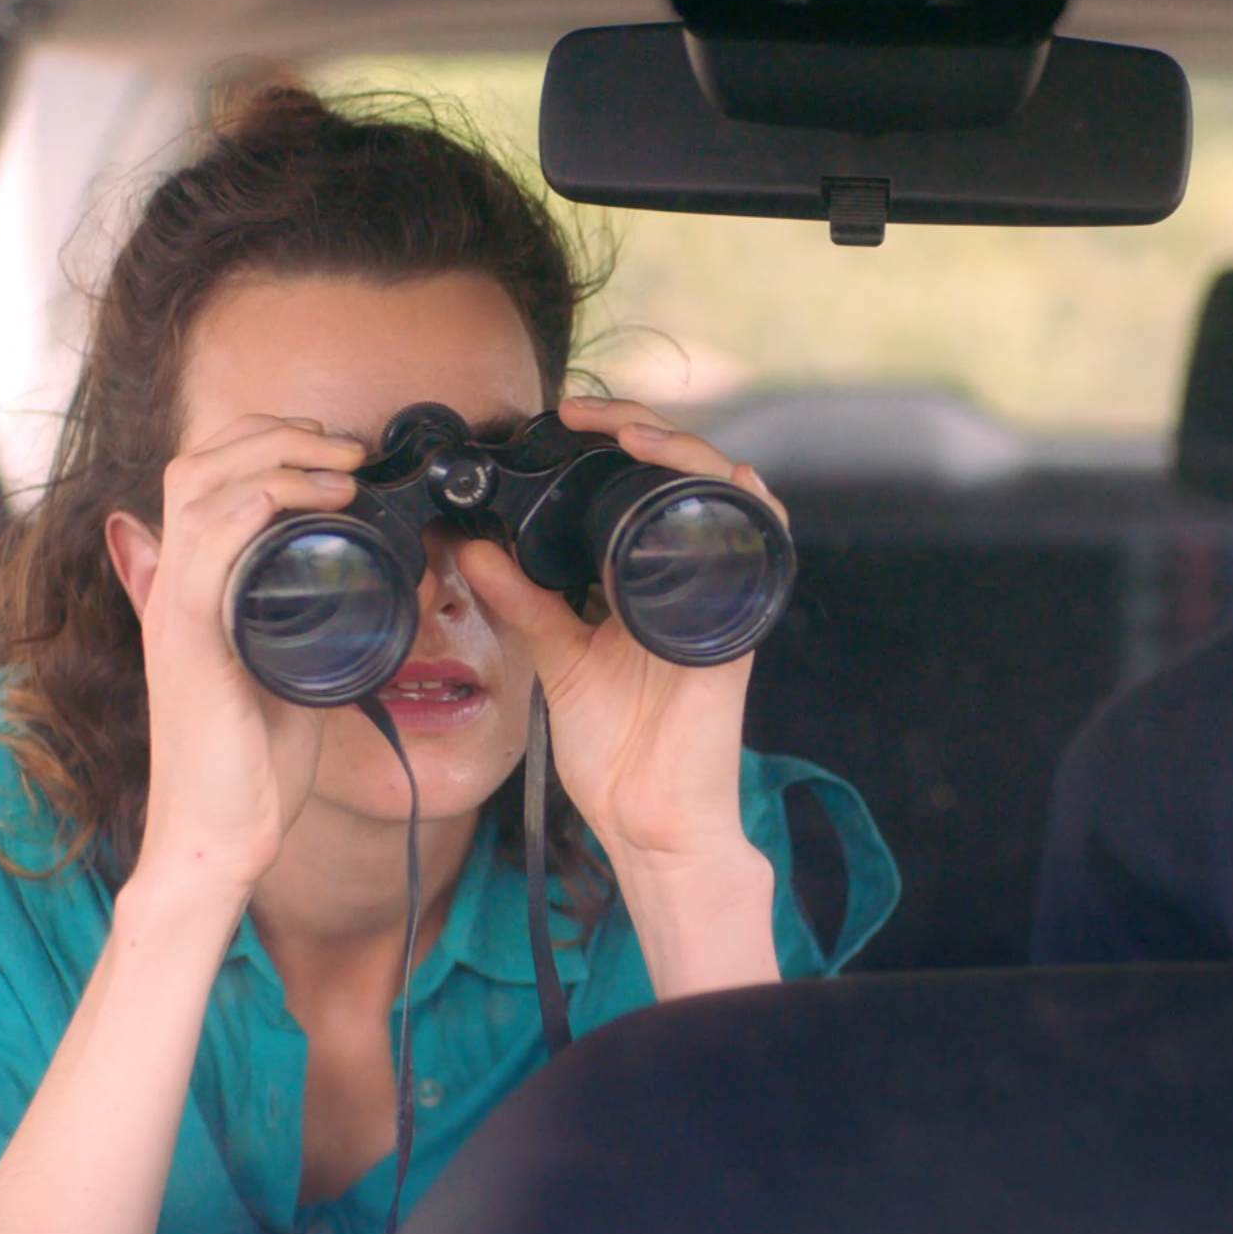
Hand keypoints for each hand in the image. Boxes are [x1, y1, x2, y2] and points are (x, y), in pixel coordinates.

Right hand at [110, 413, 369, 902]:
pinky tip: (279, 499)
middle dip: (274, 436)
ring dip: (273, 463)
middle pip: (197, 465)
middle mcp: (171, 589)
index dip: (262, 443)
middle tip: (344, 448)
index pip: (203, 476)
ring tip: (339, 469)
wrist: (221, 836)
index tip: (333, 452)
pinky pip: (199, 558)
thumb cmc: (251, 764)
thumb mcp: (280, 671)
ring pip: (198, 494)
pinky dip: (240, 515)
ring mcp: (175, 615)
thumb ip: (289, 624)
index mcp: (190, 588)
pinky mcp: (188, 648)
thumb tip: (322, 588)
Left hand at [454, 396, 785, 874]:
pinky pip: (762, 543)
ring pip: (724, 491)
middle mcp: (685, 575)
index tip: (562, 421)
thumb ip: (520, 601)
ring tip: (635, 435)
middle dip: (638, 427)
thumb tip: (470, 546)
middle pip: (681, 472)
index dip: (611, 440)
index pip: (638, 484)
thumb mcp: (556, 658)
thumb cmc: (618, 750)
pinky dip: (749, 502)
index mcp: (640, 578)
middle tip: (585, 415)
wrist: (651, 818)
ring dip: (686, 450)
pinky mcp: (736, 622)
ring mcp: (717, 592)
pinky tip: (726, 477)